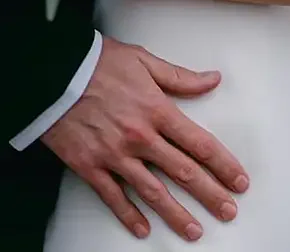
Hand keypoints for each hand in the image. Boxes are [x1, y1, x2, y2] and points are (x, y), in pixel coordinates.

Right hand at [42, 37, 248, 241]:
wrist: (50, 70)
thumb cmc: (95, 61)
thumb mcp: (142, 59)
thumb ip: (178, 76)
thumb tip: (212, 79)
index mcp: (155, 108)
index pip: (199, 143)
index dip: (223, 164)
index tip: (239, 180)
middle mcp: (139, 136)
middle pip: (183, 172)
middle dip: (210, 194)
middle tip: (228, 212)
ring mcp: (114, 154)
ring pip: (153, 192)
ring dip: (176, 214)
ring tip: (194, 231)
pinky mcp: (89, 165)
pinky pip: (113, 197)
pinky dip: (129, 215)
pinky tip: (143, 229)